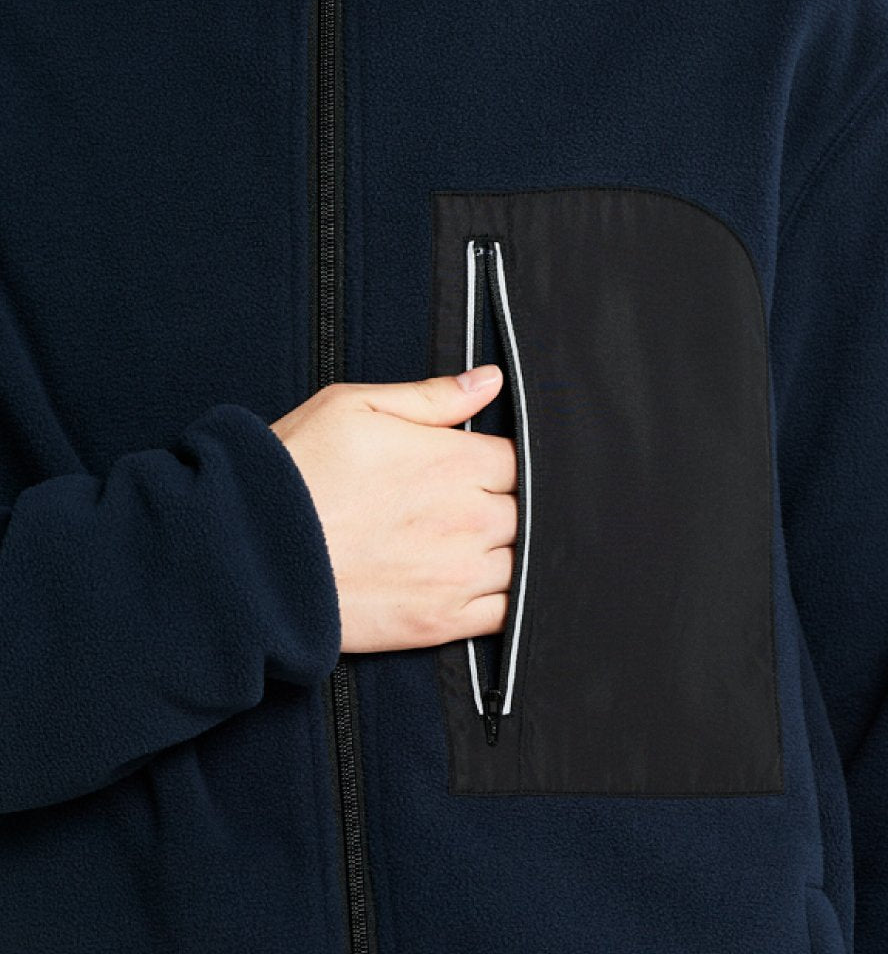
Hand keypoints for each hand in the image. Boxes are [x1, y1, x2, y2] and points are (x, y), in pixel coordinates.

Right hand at [270, 365, 515, 653]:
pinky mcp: (440, 623)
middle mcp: (469, 519)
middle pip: (527, 511)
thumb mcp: (354, 407)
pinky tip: (478, 585)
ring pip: (521, 562)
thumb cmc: (295, 473)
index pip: (518, 459)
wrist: (246, 557)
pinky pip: (503, 614)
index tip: (480, 466)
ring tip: (470, 544)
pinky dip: (503, 600)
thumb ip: (433, 396)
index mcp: (454, 461)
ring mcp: (458, 575)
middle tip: (470, 505)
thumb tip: (490, 379)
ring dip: (508, 552)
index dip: (502, 462)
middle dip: (506, 505)